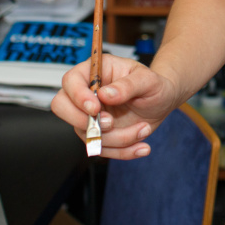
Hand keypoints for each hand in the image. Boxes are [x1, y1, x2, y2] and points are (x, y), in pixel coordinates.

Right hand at [51, 54, 179, 159]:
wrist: (162, 102)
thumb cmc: (154, 85)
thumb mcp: (148, 80)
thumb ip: (128, 85)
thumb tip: (105, 94)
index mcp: (96, 72)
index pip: (70, 81)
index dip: (77, 96)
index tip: (95, 108)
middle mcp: (87, 94)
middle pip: (62, 108)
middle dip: (84, 121)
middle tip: (111, 123)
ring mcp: (89, 116)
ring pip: (86, 133)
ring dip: (117, 138)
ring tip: (144, 129)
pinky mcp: (98, 134)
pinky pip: (101, 148)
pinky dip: (122, 152)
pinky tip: (141, 147)